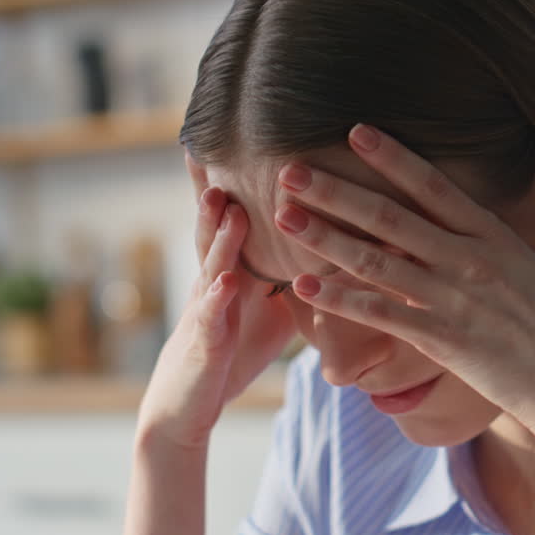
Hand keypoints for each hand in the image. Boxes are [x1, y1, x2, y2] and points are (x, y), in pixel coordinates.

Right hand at [137, 153, 295, 448]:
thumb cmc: (233, 345)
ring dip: (219, 233)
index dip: (241, 176)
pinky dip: (219, 298)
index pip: (237, 213)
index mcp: (234, 265)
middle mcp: (215, 277)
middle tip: (235, 146)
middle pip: (219, 226)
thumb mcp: (271, 300)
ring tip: (225, 202)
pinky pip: (211, 318)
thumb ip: (295, 267)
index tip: (248, 133)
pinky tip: (227, 279)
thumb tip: (343, 238)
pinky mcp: (204, 343)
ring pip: (210, 263)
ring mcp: (206, 307)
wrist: (190, 401)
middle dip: (225, 187)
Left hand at [273, 124, 534, 437]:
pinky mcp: (441, 339)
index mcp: (496, 238)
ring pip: (375, 259)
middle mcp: (469, 260)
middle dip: (337, 191)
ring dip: (324, 236)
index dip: (392, 157)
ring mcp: (452, 298)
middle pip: (390, 216)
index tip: (356, 131)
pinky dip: (339, 300)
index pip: (434, 187)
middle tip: (291, 170)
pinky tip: (303, 286)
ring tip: (283, 215)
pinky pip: (379, 314)